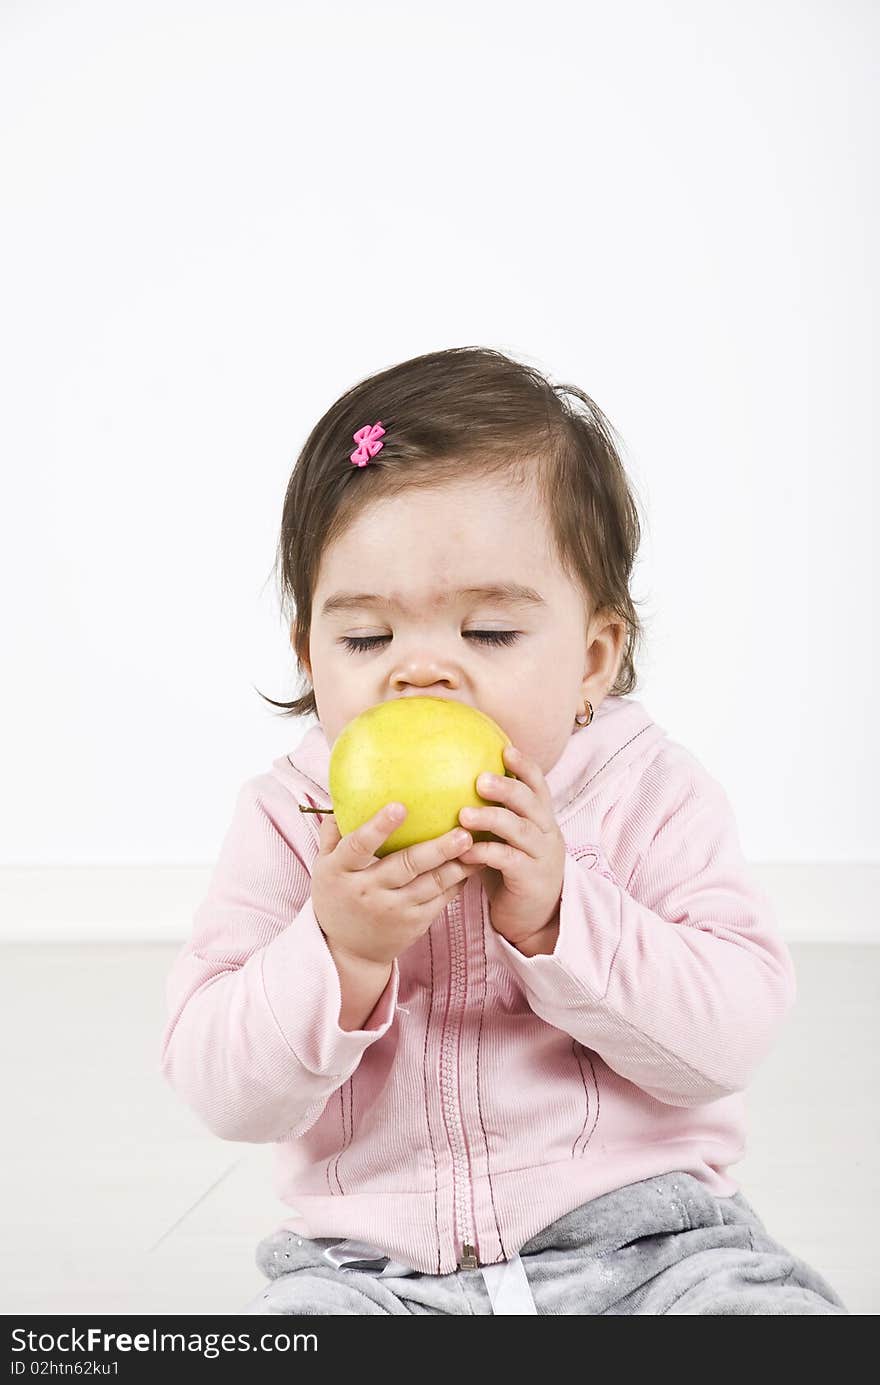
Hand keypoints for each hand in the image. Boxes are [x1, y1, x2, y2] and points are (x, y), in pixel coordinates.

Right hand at [311, 805, 479, 968]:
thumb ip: (333, 831)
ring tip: (477, 845)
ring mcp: (393, 910)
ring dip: (457, 865)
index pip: (359, 846)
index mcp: (341, 871)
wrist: (347, 950)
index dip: (378, 827)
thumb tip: (347, 794)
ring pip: (431, 884)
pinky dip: (458, 881)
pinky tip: (473, 863)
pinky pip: (441, 898)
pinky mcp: (414, 922)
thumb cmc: (336, 895)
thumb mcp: (323, 865)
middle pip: (406, 866)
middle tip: (462, 832)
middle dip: (437, 849)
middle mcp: (367, 891)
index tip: (400, 806)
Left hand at [457, 745, 565, 951]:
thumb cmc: (512, 872)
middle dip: (507, 788)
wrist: (534, 919)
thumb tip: (453, 785)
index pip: (538, 785)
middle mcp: (546, 833)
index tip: (505, 748)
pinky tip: (465, 851)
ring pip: (520, 829)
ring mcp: (541, 856)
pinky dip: (486, 853)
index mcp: (541, 819)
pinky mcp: (531, 879)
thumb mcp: (506, 839)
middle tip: (480, 779)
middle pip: (531, 802)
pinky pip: (508, 861)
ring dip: (492, 819)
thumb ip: (492, 815)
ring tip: (463, 815)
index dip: (525, 766)